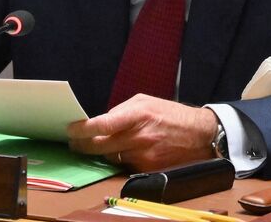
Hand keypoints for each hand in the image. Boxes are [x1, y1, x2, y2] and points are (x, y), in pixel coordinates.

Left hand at [67, 94, 218, 170]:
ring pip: (110, 157)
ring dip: (102, 152)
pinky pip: (124, 165)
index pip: (103, 124)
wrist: (199, 135)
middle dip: (82, 145)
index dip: (82, 129)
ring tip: (99, 144)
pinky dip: (120, 159)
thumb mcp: (145, 101)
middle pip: (100, 146)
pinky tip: (123, 151)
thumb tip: (99, 122)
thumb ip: (121, 110)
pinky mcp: (148, 169)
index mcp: (137, 115)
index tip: (70, 129)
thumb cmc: (170, 114)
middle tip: (74, 142)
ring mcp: (143, 155)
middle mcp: (139, 137)